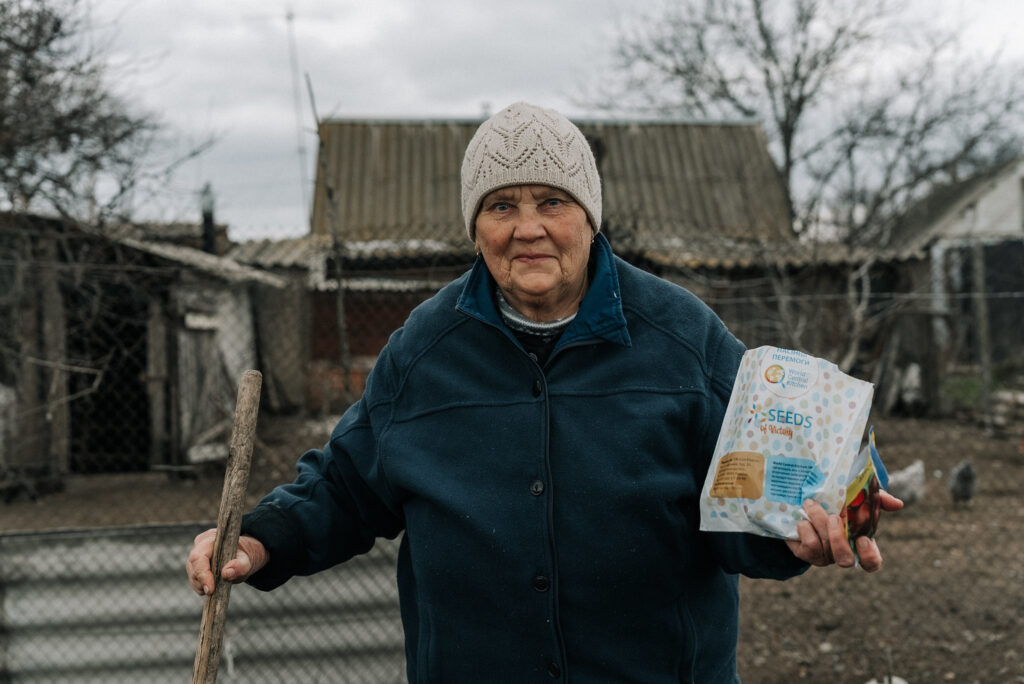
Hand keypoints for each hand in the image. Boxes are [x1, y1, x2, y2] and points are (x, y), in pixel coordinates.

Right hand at [186, 528, 268, 595]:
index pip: (199, 556)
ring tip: (217, 587)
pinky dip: (202, 587)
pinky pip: (194, 581)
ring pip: (192, 575)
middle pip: (193, 567)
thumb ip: (240, 565)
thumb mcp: (246, 560)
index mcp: (210, 539)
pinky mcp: (194, 568)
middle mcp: (199, 547)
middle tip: (213, 591)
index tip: (210, 589)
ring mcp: (195, 558)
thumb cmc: (242, 557)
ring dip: (202, 586)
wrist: (241, 558)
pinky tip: (212, 586)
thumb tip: (226, 573)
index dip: (202, 573)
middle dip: (202, 582)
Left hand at [785, 493, 902, 571]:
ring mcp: (824, 556)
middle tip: (833, 517)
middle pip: (845, 559)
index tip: (862, 539)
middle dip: (838, 539)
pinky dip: (805, 529)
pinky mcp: (806, 553)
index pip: (871, 563)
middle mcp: (842, 553)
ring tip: (811, 503)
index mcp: (860, 543)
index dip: (869, 556)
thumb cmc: (836, 502)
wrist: (802, 500)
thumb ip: (878, 500)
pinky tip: (802, 519)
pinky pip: (808, 546)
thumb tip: (897, 504)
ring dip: (818, 523)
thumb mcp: (858, 497)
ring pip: (824, 548)